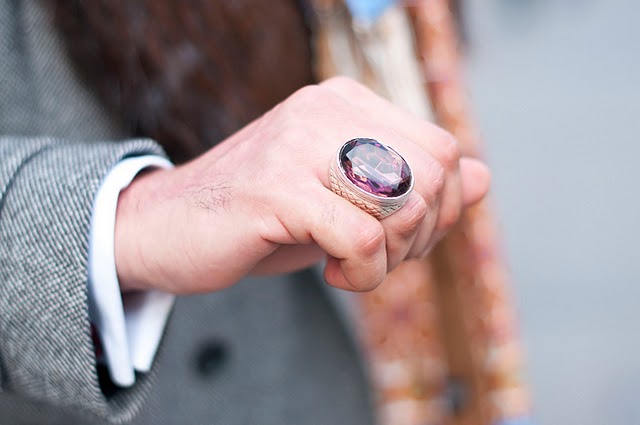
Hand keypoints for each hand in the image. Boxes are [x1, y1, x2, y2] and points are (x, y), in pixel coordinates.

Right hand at [114, 77, 489, 293]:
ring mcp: (297, 144)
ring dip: (391, 256)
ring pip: (404, 203)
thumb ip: (414, 185)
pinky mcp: (275, 188)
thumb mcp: (346, 200)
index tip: (401, 239)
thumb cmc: (262, 218)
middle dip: (420, 235)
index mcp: (343, 103)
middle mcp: (324, 110)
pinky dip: (364, 272)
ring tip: (351, 264)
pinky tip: (334, 274)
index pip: (442, 148)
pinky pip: (363, 237)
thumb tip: (484, 176)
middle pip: (432, 175)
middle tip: (377, 257)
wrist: (166, 229)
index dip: (442, 207)